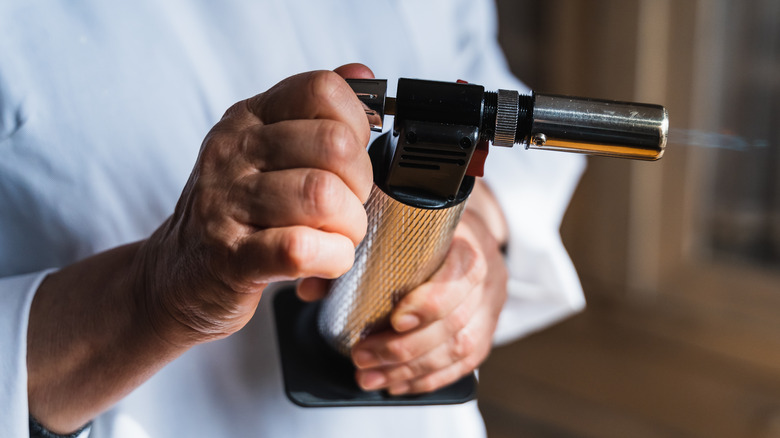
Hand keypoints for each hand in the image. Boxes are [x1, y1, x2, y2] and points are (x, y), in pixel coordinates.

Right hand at [138, 64, 373, 344]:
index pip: (321, 90)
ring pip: (323, 196)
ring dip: (350, 226)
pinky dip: (332, 258)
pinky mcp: (231, 257)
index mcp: (249, 118)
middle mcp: (234, 152)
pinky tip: (326, 261)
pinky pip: (300, 248)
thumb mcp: (265, 151)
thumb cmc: (235, 213)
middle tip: (350, 207)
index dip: (356, 125)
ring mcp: (227, 203)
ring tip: (339, 237)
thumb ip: (313, 113)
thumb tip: (361, 72)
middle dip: (361, 183)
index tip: (351, 158)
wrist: (176, 276)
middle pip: (334, 145)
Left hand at [349, 182, 508, 394]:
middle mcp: (487, 273)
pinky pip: (464, 365)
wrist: (467, 232)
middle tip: (363, 355)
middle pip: (455, 320)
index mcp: (467, 240)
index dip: (431, 301)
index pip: (462, 272)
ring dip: (410, 368)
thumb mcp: (397, 227)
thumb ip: (354, 255)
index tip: (395, 319)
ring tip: (370, 376)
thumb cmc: (428, 229)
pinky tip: (397, 382)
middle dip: (404, 347)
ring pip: (460, 347)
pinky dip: (428, 378)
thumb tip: (311, 288)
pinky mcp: (487, 330)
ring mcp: (491, 305)